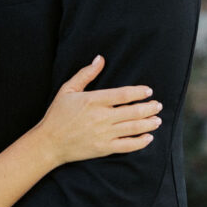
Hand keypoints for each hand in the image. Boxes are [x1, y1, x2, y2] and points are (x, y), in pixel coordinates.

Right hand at [39, 55, 162, 165]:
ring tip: (157, 120)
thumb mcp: (67, 90)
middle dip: (149, 108)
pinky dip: (140, 142)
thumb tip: (100, 58)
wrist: (49, 142)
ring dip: (149, 123)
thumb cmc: (57, 114)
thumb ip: (85, 74)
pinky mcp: (104, 148)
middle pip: (133, 111)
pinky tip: (148, 138)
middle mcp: (101, 117)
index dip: (139, 92)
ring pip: (133, 128)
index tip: (148, 91)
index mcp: (93, 100)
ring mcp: (103, 134)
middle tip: (158, 105)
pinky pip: (127, 145)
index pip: (123, 94)